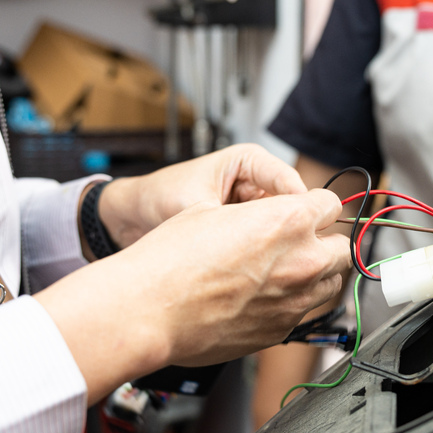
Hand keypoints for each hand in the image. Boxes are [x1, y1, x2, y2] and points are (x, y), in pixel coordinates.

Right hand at [36, 188, 350, 404]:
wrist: (150, 309)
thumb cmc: (172, 259)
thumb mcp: (216, 211)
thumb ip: (262, 214)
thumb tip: (276, 217)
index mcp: (288, 220)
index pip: (329, 204)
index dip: (313, 206)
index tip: (305, 211)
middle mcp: (301, 261)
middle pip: (341, 246)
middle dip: (323, 241)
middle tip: (299, 241)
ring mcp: (295, 300)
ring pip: (331, 282)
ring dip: (316, 273)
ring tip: (283, 270)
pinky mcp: (281, 330)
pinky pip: (304, 312)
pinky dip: (292, 302)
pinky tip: (262, 297)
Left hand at [95, 144, 307, 250]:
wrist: (132, 217)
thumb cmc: (157, 196)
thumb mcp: (193, 202)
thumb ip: (225, 217)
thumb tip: (258, 234)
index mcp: (249, 161)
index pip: (289, 184)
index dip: (297, 212)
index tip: (301, 234)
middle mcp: (256, 182)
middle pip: (291, 209)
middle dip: (287, 232)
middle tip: (285, 256)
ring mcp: (253, 208)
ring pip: (281, 230)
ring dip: (273, 247)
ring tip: (265, 265)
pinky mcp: (246, 230)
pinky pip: (265, 244)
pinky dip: (261, 257)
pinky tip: (257, 271)